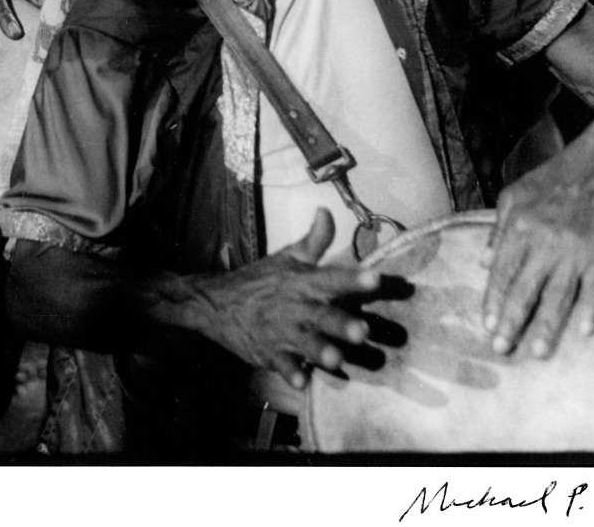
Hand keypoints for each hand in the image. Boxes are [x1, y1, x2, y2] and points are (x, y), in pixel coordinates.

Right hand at [187, 209, 409, 388]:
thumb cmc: (260, 280)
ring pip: (304, 343)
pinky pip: (281, 365)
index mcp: (302, 282)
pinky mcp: (269, 353)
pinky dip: (290, 373)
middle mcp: (294, 307)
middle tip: (363, 331)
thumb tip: (326, 210)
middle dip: (341, 324)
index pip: (331, 278)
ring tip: (335, 358)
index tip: (376, 279)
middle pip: (321, 316)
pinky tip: (302, 382)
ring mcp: (281, 332)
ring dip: (320, 351)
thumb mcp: (287, 256)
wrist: (217, 304)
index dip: (353, 278)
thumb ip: (314, 240)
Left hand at [482, 151, 593, 358]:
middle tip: (502, 349)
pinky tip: (586, 331)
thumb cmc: (551, 180)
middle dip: (512, 322)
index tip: (487, 325)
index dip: (494, 300)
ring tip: (539, 352)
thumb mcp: (513, 196)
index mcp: (519, 228)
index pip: (502, 273)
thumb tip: (482, 263)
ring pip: (559, 295)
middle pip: (525, 290)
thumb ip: (497, 230)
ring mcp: (575, 250)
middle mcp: (544, 243)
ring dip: (548, 326)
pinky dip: (593, 309)